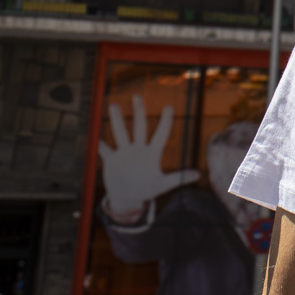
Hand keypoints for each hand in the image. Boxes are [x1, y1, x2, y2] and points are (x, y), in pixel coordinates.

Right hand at [98, 96, 197, 223]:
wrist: (128, 199)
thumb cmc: (147, 189)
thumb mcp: (163, 184)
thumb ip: (178, 178)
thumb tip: (198, 174)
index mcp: (152, 154)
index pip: (160, 134)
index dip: (165, 122)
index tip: (169, 107)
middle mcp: (138, 149)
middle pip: (139, 127)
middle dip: (139, 112)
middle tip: (138, 96)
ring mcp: (124, 153)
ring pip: (121, 133)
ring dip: (117, 120)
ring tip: (114, 105)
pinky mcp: (112, 161)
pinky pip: (104, 150)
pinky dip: (100, 145)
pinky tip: (96, 137)